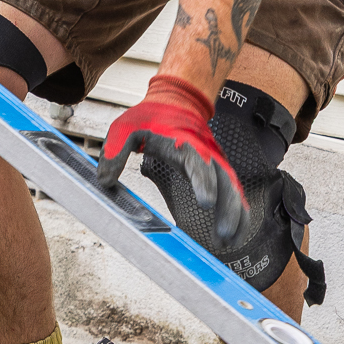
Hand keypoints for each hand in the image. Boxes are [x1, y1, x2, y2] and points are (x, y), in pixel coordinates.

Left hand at [97, 74, 245, 242]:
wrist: (175, 101)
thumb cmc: (152, 115)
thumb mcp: (126, 127)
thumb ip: (115, 151)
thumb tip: (104, 180)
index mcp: (183, 142)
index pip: (198, 162)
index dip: (204, 182)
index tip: (207, 203)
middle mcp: (205, 152)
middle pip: (224, 180)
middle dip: (227, 208)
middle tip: (223, 235)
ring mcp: (214, 161)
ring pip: (232, 188)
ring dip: (235, 215)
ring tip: (228, 242)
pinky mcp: (216, 170)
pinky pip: (232, 191)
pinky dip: (238, 211)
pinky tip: (235, 233)